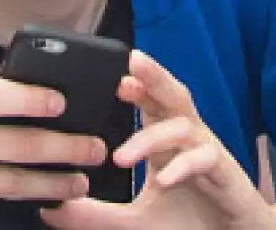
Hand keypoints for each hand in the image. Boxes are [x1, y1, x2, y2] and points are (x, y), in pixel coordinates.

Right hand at [0, 57, 103, 229]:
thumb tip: (13, 69)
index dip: (35, 98)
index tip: (66, 103)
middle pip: (20, 145)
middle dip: (67, 148)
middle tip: (96, 148)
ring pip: (14, 183)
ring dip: (54, 184)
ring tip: (81, 181)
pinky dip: (13, 202)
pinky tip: (38, 200)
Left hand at [41, 53, 274, 229]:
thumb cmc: (187, 223)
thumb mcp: (135, 222)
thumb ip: (96, 215)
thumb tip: (50, 207)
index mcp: (168, 141)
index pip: (150, 101)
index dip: (132, 84)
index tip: (104, 75)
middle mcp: (188, 138)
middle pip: (173, 94)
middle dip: (155, 75)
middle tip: (132, 61)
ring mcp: (208, 152)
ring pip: (183, 125)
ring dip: (152, 136)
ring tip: (121, 156)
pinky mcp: (225, 173)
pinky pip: (205, 158)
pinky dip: (183, 165)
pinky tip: (163, 179)